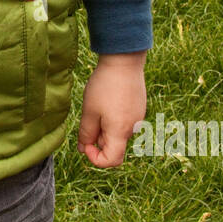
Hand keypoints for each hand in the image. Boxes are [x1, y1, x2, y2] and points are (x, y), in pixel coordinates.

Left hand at [77, 53, 146, 168]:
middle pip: (114, 146)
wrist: (124, 61)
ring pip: (118, 133)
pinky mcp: (139, 107)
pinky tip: (107, 99)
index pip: (112, 161)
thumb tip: (83, 149)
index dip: (95, 158)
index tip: (85, 143)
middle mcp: (133, 128)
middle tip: (87, 119)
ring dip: (105, 127)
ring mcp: (138, 117)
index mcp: (120, 132)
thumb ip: (86, 133)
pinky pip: (124, 121)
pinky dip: (113, 118)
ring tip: (97, 105)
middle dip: (97, 140)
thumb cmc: (104, 86)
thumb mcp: (89, 111)